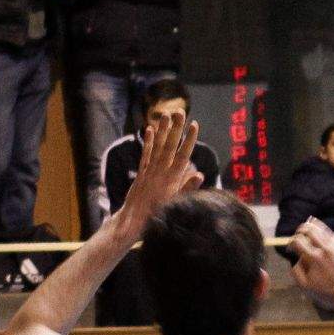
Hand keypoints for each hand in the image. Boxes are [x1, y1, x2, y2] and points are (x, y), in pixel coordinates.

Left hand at [118, 111, 204, 233]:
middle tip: (180, 112)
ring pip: (157, 146)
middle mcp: (160, 171)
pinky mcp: (141, 173)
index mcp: (171, 179)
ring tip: (166, 114)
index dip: (189, 139)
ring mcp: (149, 170)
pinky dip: (148, 141)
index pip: (182, 155)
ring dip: (162, 130)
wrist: (133, 222)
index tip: (194, 125)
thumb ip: (187, 188)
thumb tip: (200, 174)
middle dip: (176, 128)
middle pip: (169, 146)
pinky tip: (150, 129)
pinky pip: (145, 154)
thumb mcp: (176, 204)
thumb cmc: (158, 216)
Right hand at [288, 218, 333, 313]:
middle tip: (298, 235)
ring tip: (309, 236)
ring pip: (322, 229)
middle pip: (310, 228)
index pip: (298, 240)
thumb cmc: (326, 292)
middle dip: (301, 230)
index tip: (291, 248)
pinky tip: (323, 243)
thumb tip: (296, 258)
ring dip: (313, 230)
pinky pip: (333, 235)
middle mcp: (326, 248)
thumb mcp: (305, 286)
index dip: (290, 243)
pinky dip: (325, 236)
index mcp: (314, 257)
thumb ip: (296, 270)